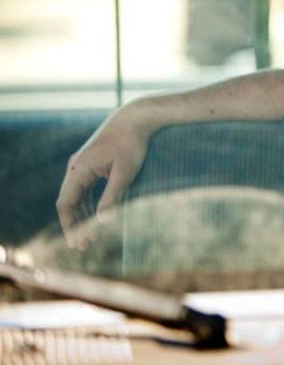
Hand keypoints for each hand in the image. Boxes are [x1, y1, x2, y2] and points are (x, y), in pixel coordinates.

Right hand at [56, 103, 151, 248]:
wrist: (136, 119)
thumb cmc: (132, 144)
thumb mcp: (124, 173)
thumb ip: (112, 196)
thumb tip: (103, 221)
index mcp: (78, 169)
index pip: (65, 203)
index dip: (70, 225)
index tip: (79, 242)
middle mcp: (76, 167)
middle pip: (68, 201)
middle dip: (75, 224)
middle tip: (84, 245)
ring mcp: (83, 164)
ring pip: (76, 195)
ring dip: (81, 215)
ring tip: (90, 235)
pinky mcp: (92, 162)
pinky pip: (85, 188)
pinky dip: (87, 203)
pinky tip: (95, 215)